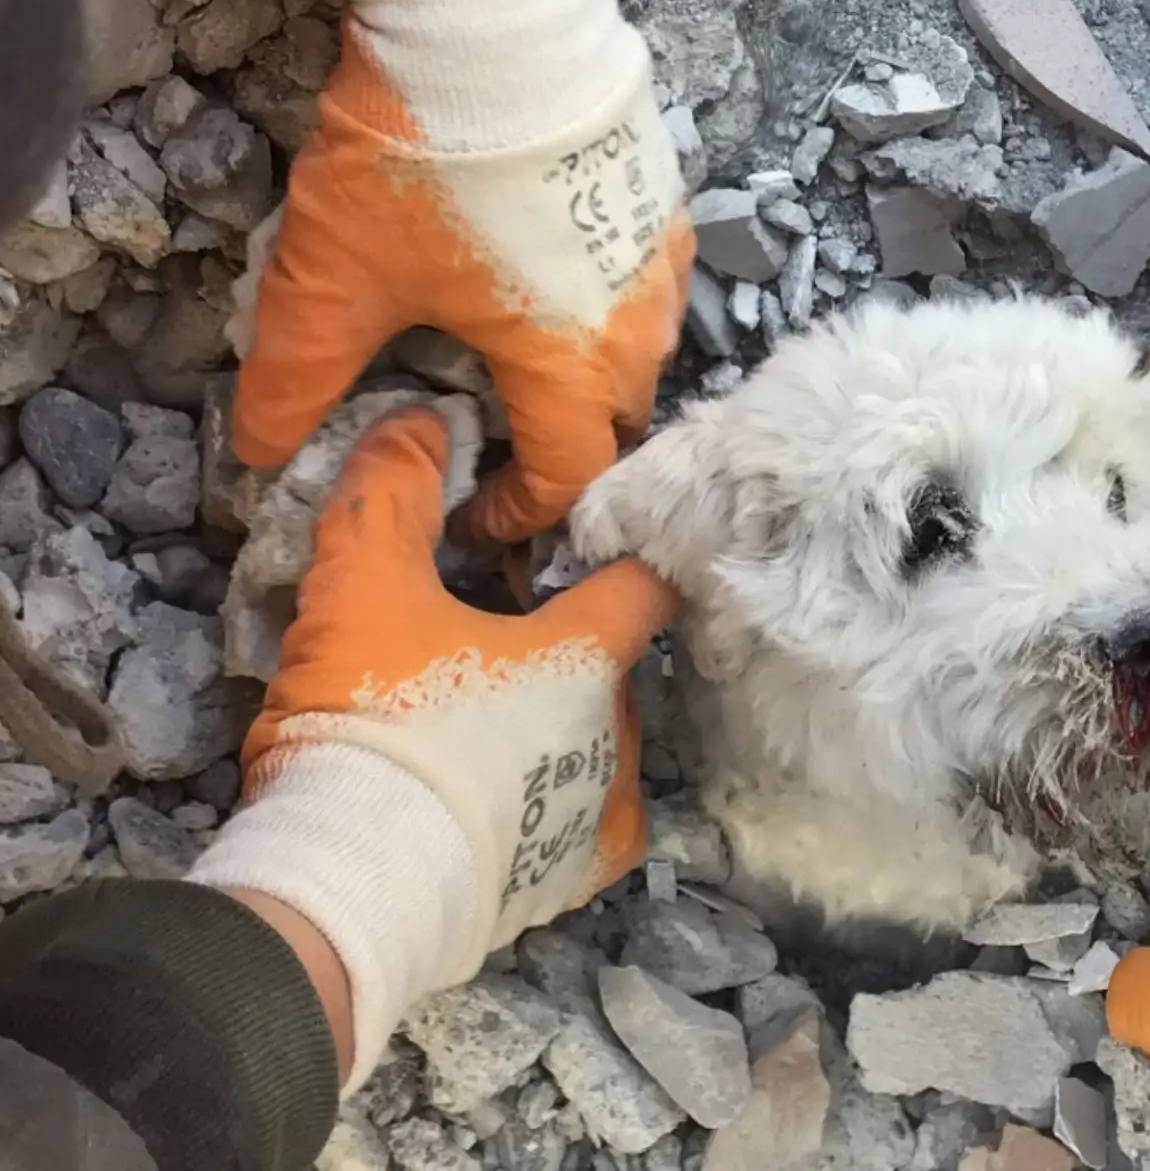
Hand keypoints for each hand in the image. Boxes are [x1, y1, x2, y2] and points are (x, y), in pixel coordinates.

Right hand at [190, 407, 676, 1088]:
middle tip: (495, 648)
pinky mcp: (570, 882)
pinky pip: (584, 830)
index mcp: (587, 653)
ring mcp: (601, 811)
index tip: (592, 547)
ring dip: (560, 733)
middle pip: (610, 669)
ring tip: (488, 731)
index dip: (624, 555)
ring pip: (600, 749)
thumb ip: (389, 496)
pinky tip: (515, 802)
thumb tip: (419, 419)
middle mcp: (616, 730)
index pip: (643, 582)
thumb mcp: (361, 589)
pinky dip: (557, 809)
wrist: (356, 880)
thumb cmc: (377, 721)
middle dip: (565, 654)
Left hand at [230, 0, 695, 545]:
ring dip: (594, 380)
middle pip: (616, 426)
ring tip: (532, 359)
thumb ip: (296, 379)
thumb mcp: (335, 279)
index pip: (569, 478)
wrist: (487, 28)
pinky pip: (652, 288)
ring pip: (645, 358)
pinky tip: (563, 278)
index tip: (475, 513)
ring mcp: (660, 264)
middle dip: (564, 450)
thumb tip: (261, 454)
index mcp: (569, 368)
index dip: (521, 514)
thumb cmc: (424, 166)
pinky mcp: (663, 203)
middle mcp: (636, 330)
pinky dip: (614, 308)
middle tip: (503, 442)